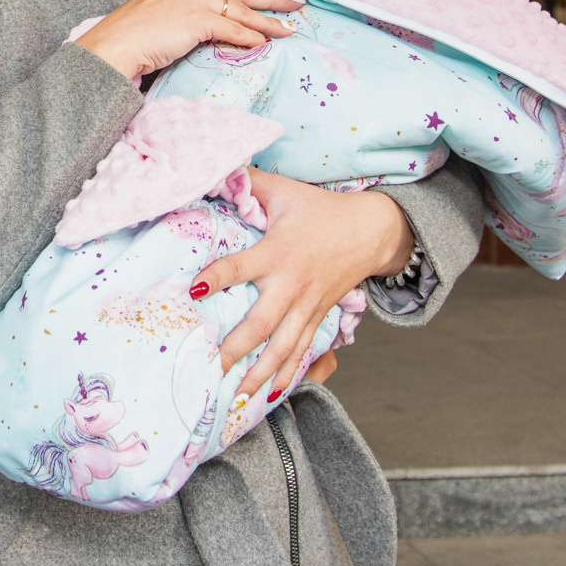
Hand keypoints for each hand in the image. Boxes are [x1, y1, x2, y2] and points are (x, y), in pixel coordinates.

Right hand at [73, 0, 302, 81]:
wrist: (114, 46)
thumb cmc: (133, 37)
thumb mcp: (163, 15)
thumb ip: (188, 14)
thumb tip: (214, 28)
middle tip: (297, 2)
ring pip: (241, 10)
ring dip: (268, 22)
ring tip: (288, 29)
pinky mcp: (196, 17)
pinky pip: (232, 28)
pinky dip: (250, 37)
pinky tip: (263, 43)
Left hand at [191, 168, 413, 402]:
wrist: (371, 231)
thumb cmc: (319, 210)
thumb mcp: (283, 191)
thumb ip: (247, 182)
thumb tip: (212, 168)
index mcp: (278, 252)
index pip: (242, 267)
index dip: (218, 277)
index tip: (194, 289)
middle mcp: (292, 284)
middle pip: (263, 322)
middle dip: (237, 347)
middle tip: (211, 366)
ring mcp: (308, 306)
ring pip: (284, 347)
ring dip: (261, 373)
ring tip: (238, 396)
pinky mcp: (319, 317)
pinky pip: (303, 351)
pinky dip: (289, 374)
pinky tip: (273, 396)